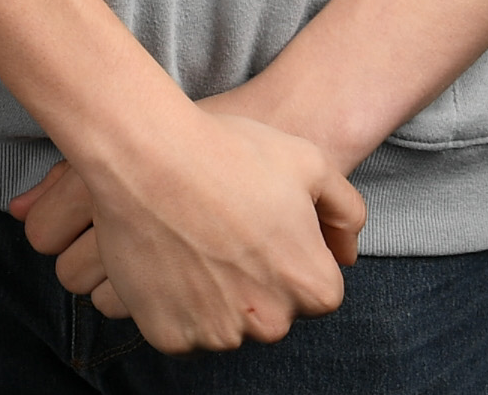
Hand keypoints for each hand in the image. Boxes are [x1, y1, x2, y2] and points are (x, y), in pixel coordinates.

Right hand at [8, 99, 362, 353]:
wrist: (142, 153)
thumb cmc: (227, 151)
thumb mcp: (309, 161)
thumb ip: (346, 211)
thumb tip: (346, 254)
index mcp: (313, 288)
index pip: (313, 289)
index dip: (285, 254)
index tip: (256, 228)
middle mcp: (272, 324)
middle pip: (268, 312)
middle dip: (251, 282)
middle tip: (219, 232)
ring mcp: (218, 334)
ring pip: (223, 324)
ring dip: (211, 297)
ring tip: (187, 241)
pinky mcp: (169, 336)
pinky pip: (179, 332)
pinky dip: (171, 307)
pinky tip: (164, 261)